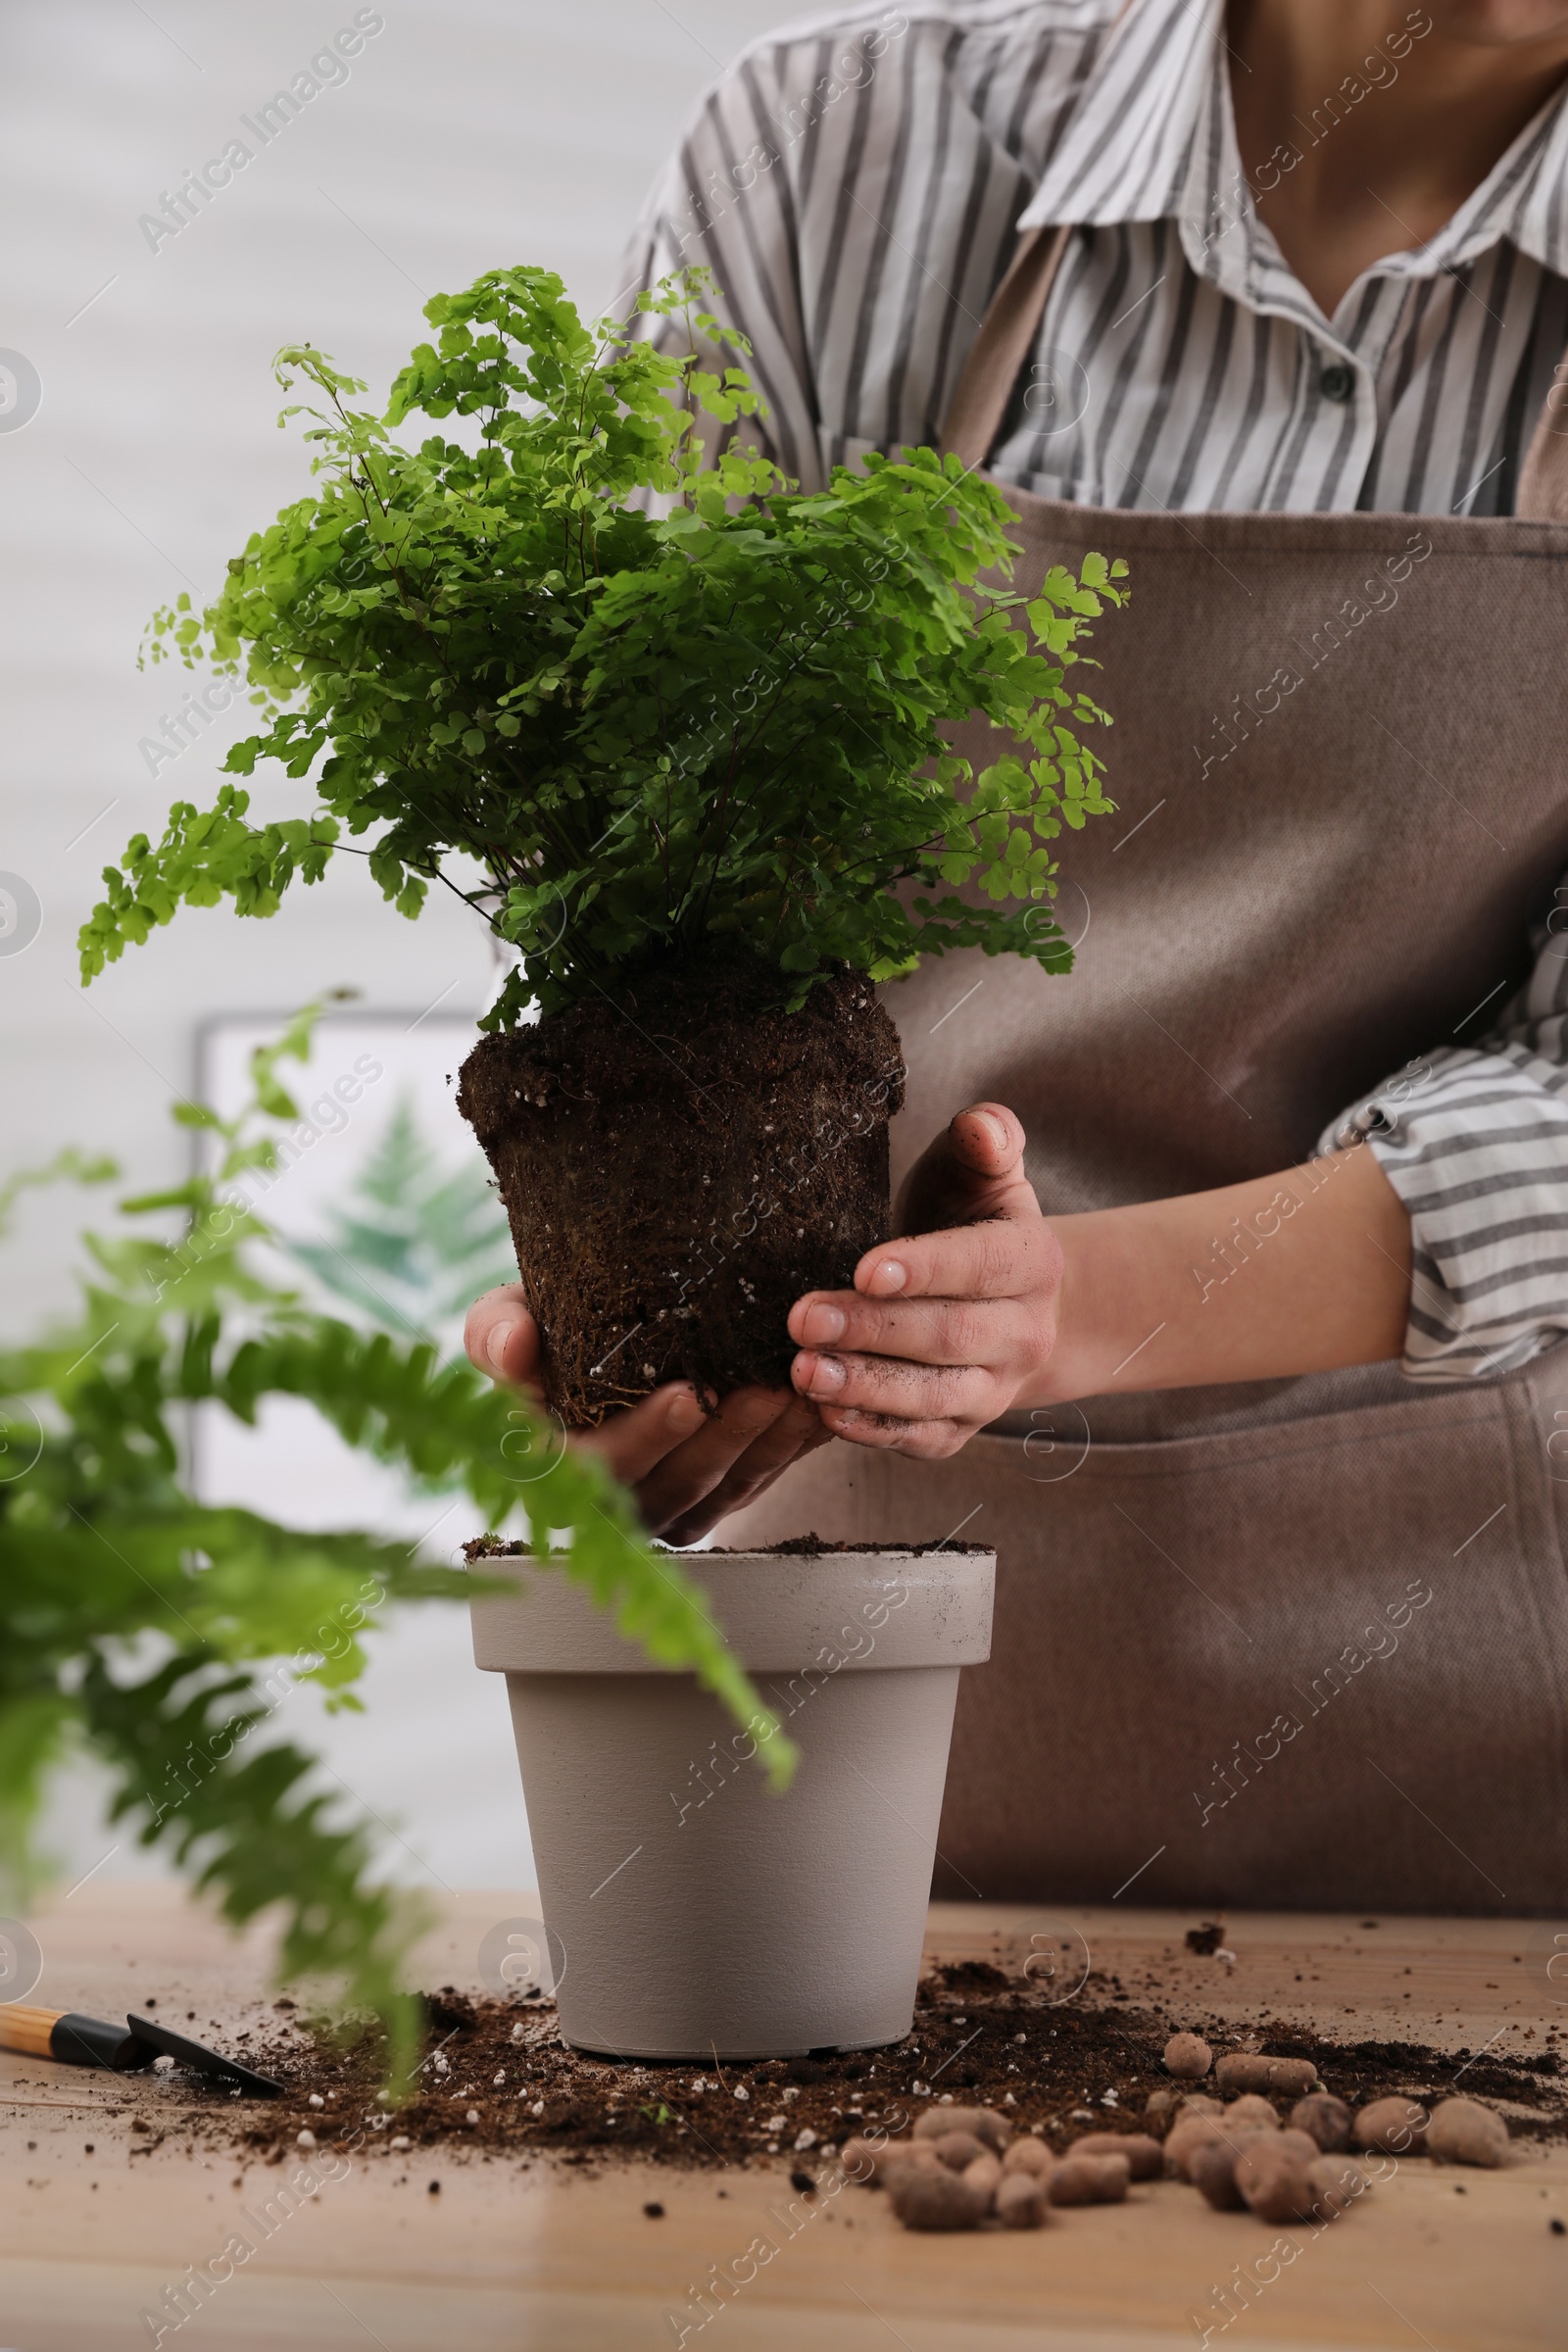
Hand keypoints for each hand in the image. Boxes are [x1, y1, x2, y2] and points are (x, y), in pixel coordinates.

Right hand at [463, 1285, 829, 1544]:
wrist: (593, 1325)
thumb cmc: (545, 1326)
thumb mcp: (508, 1314)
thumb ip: (496, 1330)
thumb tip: (511, 1350)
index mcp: (550, 1465)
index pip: (594, 1471)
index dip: (642, 1439)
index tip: (684, 1395)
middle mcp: (607, 1500)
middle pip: (668, 1488)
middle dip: (718, 1440)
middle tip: (759, 1389)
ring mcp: (663, 1503)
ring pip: (718, 1491)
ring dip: (759, 1443)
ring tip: (790, 1389)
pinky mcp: (711, 1495)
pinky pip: (752, 1482)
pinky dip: (785, 1447)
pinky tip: (808, 1408)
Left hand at [786, 1102, 1063, 1456]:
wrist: (1010, 1303)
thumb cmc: (973, 1221)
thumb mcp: (981, 1173)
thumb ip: (985, 1139)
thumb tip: (983, 1126)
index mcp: (1032, 1260)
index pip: (982, 1265)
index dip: (925, 1269)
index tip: (863, 1268)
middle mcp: (1023, 1332)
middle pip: (950, 1336)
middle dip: (873, 1330)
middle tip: (803, 1318)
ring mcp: (995, 1388)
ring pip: (935, 1397)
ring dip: (866, 1388)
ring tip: (804, 1371)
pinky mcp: (961, 1428)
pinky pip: (922, 1439)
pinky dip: (874, 1431)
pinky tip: (824, 1412)